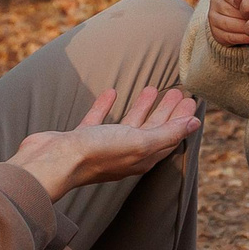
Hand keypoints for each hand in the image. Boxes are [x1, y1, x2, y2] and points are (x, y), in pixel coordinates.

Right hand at [9, 86, 201, 198]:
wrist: (53, 161)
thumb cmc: (97, 154)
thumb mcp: (139, 142)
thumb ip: (167, 133)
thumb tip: (195, 124)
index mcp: (141, 157)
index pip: (169, 137)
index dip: (181, 121)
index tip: (192, 101)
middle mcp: (125, 153)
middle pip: (152, 130)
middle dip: (166, 112)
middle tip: (178, 92)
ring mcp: (103, 145)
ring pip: (129, 124)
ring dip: (142, 107)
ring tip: (152, 88)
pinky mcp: (82, 137)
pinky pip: (100, 119)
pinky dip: (107, 106)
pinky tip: (112, 92)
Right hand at [208, 0, 248, 48]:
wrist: (242, 18)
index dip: (246, 3)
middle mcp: (215, 3)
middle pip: (229, 11)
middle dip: (246, 17)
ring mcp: (213, 18)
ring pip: (228, 24)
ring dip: (245, 29)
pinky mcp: (215, 32)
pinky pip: (229, 36)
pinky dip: (243, 38)